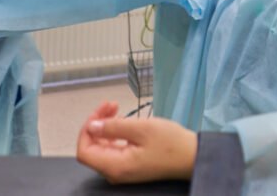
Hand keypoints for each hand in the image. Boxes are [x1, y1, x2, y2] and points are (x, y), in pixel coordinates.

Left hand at [76, 101, 196, 183]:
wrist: (192, 157)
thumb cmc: (170, 143)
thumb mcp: (142, 129)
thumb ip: (113, 127)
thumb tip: (92, 126)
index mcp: (115, 166)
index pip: (84, 151)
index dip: (87, 129)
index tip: (101, 111)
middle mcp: (114, 172)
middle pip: (92, 148)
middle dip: (97, 123)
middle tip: (111, 104)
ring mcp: (122, 170)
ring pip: (102, 148)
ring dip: (106, 126)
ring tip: (117, 108)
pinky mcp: (130, 166)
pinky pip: (114, 150)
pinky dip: (114, 134)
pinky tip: (123, 121)